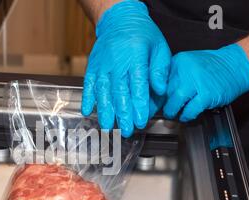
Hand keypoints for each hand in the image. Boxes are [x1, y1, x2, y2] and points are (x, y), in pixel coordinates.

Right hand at [82, 0, 170, 137]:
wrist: (119, 19)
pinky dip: (87, 98)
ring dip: (105, 111)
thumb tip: (160, 90)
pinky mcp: (93, 67)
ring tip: (108, 127)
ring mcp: (102, 65)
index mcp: (136, 57)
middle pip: (119, 92)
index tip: (141, 120)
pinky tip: (87, 111)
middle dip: (123, 114)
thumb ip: (160, 70)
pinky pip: (88, 84)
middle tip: (126, 130)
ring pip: (103, 91)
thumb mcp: (159, 48)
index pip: (138, 85)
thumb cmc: (142, 36)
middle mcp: (117, 62)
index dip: (139, 105)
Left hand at [163, 44, 248, 121]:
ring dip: (172, 112)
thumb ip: (174, 79)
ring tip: (174, 115)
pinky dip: (186, 115)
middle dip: (163, 105)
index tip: (153, 104)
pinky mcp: (207, 94)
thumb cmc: (213, 68)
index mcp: (178, 61)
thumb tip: (160, 99)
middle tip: (164, 111)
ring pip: (174, 102)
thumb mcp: (189, 66)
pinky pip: (190, 110)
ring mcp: (196, 81)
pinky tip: (187, 115)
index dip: (156, 96)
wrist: (237, 65)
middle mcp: (185, 70)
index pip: (159, 82)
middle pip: (165, 93)